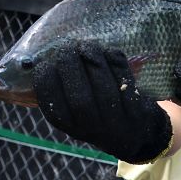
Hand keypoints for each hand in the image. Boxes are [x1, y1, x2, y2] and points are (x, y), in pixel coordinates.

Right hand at [33, 41, 172, 163]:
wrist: (132, 133)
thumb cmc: (94, 112)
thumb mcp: (72, 109)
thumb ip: (60, 87)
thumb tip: (43, 54)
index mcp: (69, 125)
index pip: (53, 107)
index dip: (46, 81)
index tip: (46, 63)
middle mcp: (91, 128)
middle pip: (80, 99)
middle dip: (70, 65)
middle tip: (68, 47)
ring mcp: (116, 122)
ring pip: (105, 89)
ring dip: (94, 59)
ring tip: (87, 46)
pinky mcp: (137, 111)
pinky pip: (126, 82)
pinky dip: (115, 62)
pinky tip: (108, 53)